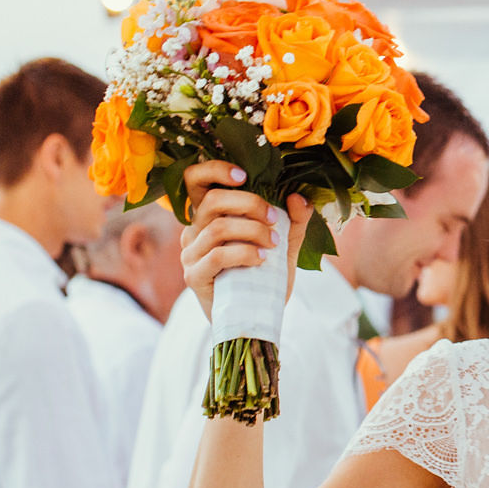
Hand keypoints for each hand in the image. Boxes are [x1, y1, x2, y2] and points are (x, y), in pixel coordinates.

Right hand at [179, 162, 311, 320]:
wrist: (256, 317)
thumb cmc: (264, 276)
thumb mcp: (284, 244)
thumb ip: (293, 221)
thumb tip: (298, 197)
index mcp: (209, 216)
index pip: (195, 180)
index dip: (214, 170)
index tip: (244, 175)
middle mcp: (194, 230)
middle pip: (211, 201)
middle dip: (249, 204)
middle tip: (274, 218)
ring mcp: (190, 254)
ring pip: (217, 228)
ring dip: (253, 231)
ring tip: (274, 243)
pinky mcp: (194, 276)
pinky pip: (216, 256)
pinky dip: (244, 253)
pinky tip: (262, 260)